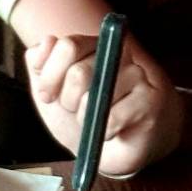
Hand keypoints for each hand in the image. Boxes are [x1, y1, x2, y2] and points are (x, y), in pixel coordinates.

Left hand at [26, 33, 179, 175]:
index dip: (50, 76)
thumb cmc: (83, 115)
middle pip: (79, 72)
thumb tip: (47, 41)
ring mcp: (137, 75)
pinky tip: (110, 131)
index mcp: (93, 45)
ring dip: (85, 118)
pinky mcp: (151, 100)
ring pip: (95, 97)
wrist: (115, 149)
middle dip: (67, 101)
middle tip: (74, 110)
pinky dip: (103, 132)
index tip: (48, 95)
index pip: (68, 46)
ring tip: (95, 120)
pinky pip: (112, 118)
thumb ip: (40, 63)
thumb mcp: (52, 91)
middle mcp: (118, 53)